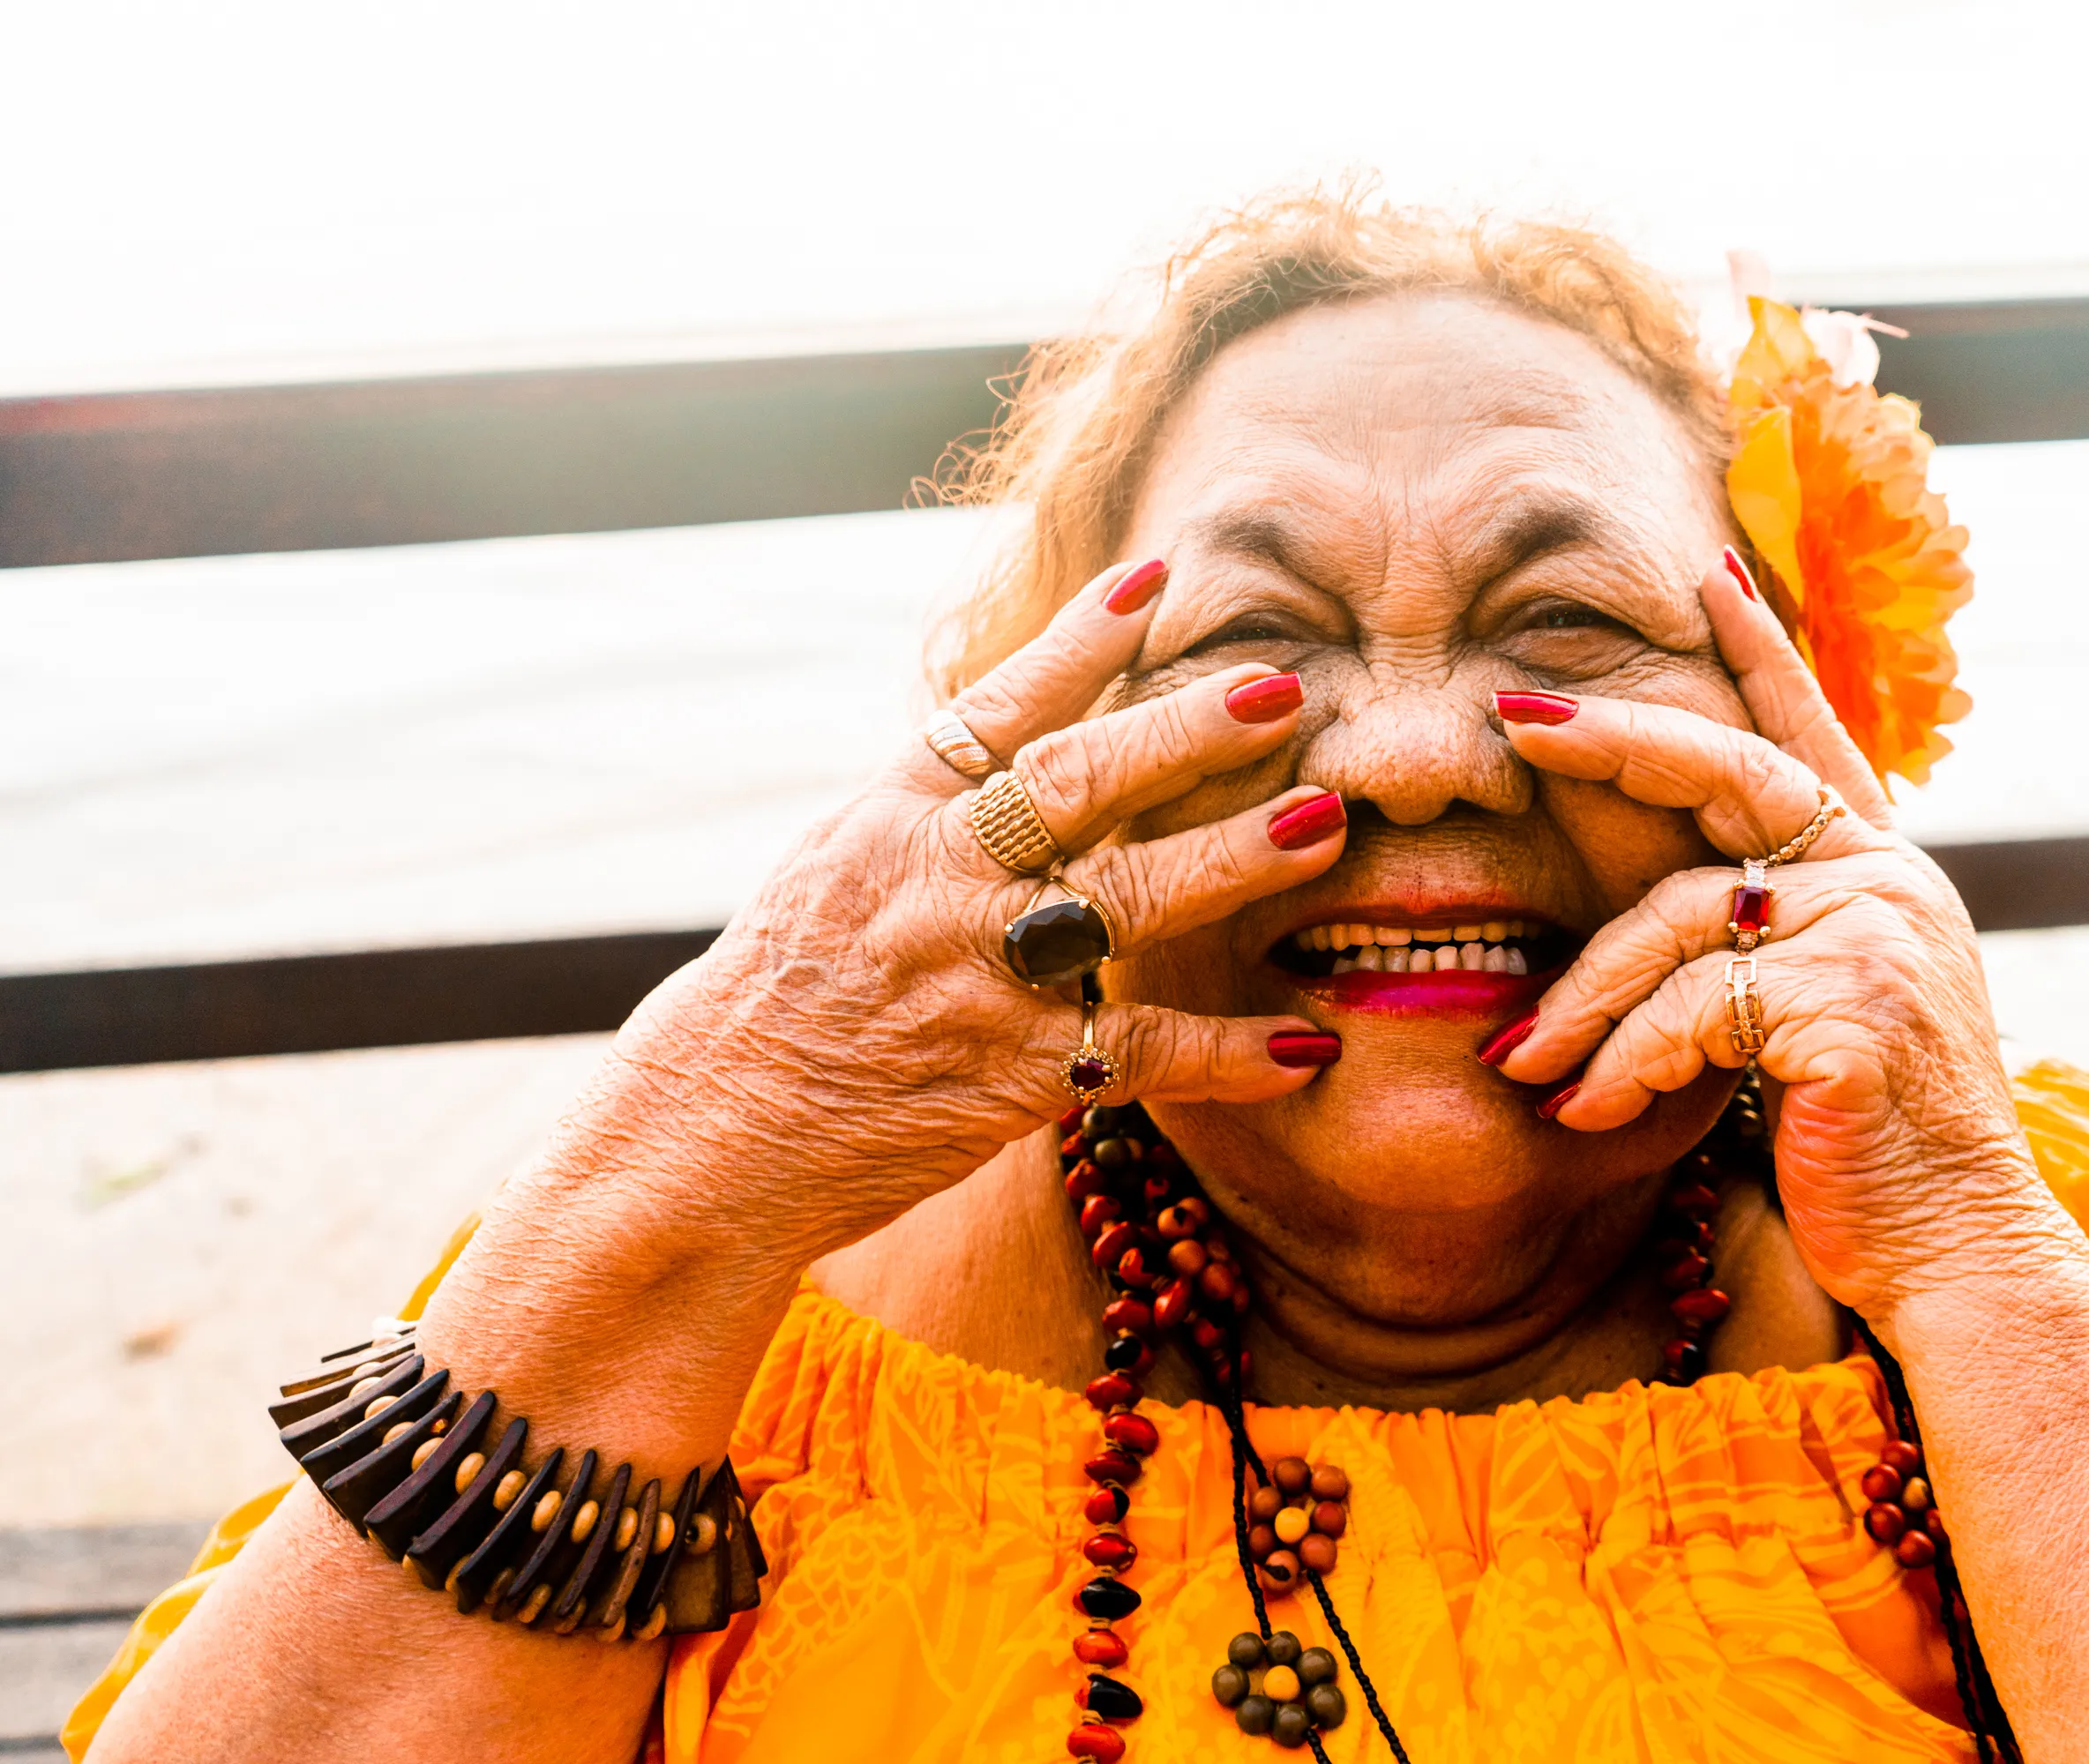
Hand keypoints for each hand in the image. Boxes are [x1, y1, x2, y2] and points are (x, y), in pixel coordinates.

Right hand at [578, 558, 1351, 1268]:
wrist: (704, 1141)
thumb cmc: (774, 1000)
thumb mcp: (833, 870)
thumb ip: (933, 808)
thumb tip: (1022, 733)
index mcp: (888, 818)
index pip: (993, 709)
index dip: (1077, 641)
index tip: (1155, 577)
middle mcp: (934, 881)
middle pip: (1073, 783)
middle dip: (1182, 731)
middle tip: (1281, 690)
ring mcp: (974, 977)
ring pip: (1123, 901)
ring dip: (1230, 858)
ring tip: (1323, 822)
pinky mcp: (1008, 1079)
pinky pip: (1141, 1054)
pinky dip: (1228, 1054)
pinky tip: (1303, 1047)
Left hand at [1489, 551, 2078, 1319]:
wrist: (1955, 1254)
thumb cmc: (1872, 1148)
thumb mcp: (1825, 1015)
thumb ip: (1771, 939)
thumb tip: (1663, 906)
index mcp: (1883, 873)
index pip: (1813, 736)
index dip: (1760, 653)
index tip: (1707, 573)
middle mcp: (1889, 882)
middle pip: (1727, 773)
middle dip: (1612, 739)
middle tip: (1515, 722)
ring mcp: (1876, 937)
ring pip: (1678, 920)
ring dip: (1584, 1000)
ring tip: (1525, 1063)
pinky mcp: (1848, 1009)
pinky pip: (1689, 1010)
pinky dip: (1624, 1064)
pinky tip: (1590, 1114)